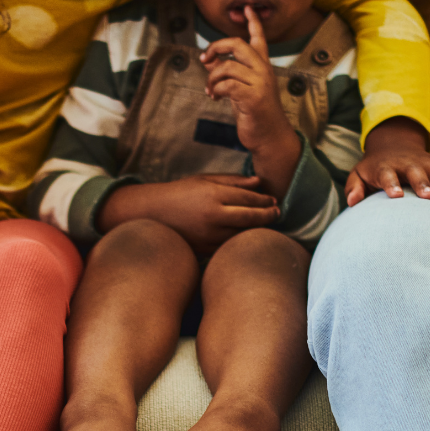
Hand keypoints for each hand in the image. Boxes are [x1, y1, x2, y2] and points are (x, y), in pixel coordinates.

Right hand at [98, 175, 279, 254]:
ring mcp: (208, 236)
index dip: (265, 200)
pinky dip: (239, 242)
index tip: (274, 201)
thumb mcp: (205, 180)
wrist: (152, 215)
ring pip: (242, 236)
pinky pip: (228, 247)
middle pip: (251, 218)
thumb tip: (259, 183)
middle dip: (268, 216)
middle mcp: (213, 217)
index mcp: (214, 196)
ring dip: (257, 231)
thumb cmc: (180, 194)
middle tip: (277, 214)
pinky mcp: (204, 250)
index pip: (249, 198)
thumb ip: (233, 181)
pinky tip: (246, 237)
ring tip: (266, 226)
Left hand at [199, 6, 293, 158]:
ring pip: (227, 66)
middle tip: (204, 58)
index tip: (247, 8)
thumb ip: (227, 73)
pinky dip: (215, 90)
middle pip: (237, 44)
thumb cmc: (255, 113)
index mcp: (262, 66)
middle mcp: (263, 70)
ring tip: (210, 90)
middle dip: (215, 47)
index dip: (253, 22)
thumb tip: (210, 60)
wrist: (269, 137)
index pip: (258, 38)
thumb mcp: (239, 89)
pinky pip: (226, 85)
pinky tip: (215, 97)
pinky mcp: (252, 97)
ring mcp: (259, 82)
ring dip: (211, 78)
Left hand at [345, 117, 429, 208]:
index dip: (391, 184)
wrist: (393, 144)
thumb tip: (352, 203)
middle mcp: (409, 164)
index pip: (388, 175)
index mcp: (387, 167)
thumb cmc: (374, 168)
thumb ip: (354, 187)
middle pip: (418, 173)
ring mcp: (427, 164)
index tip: (395, 196)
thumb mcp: (358, 174)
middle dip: (424, 184)